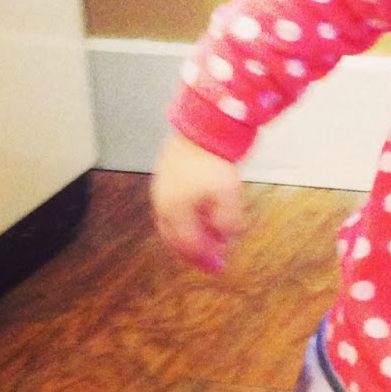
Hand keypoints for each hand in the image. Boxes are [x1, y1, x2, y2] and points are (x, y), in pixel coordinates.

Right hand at [150, 131, 246, 271]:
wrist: (202, 126)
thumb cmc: (214, 159)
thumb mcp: (229, 196)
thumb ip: (227, 222)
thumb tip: (225, 238)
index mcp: (174, 210)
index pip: (189, 244)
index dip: (206, 257)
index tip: (220, 265)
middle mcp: (162, 202)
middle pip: (175, 238)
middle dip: (193, 253)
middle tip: (210, 262)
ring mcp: (161, 189)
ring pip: (171, 224)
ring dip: (187, 238)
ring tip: (204, 244)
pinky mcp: (166, 177)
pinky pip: (171, 209)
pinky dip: (183, 221)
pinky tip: (197, 220)